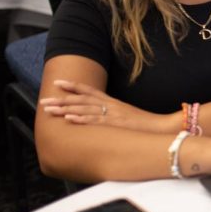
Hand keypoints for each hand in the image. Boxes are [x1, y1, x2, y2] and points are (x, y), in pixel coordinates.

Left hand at [41, 80, 179, 132]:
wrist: (165, 128)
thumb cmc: (148, 126)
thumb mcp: (129, 118)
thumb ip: (116, 116)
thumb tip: (104, 119)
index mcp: (115, 103)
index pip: (90, 91)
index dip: (74, 86)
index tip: (58, 83)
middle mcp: (112, 106)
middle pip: (82, 99)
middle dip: (62, 99)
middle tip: (44, 100)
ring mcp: (114, 114)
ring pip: (85, 108)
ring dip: (65, 108)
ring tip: (49, 109)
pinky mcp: (117, 124)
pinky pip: (96, 120)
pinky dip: (81, 118)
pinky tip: (69, 118)